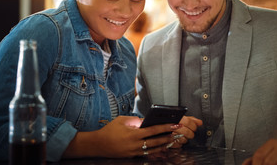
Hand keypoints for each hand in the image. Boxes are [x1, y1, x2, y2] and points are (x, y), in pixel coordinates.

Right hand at [64, 116, 180, 157]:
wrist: (98, 145)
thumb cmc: (110, 130)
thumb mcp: (122, 121)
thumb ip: (136, 120)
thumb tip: (148, 120)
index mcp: (133, 134)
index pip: (153, 130)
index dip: (165, 127)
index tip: (175, 124)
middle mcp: (135, 144)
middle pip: (156, 141)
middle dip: (169, 136)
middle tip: (179, 132)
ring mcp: (134, 152)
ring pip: (154, 149)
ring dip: (165, 144)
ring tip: (174, 139)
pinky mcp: (133, 156)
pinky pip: (147, 153)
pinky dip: (156, 150)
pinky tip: (163, 146)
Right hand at [170, 116, 202, 147]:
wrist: (156, 127)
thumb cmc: (169, 122)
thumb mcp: (179, 118)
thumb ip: (190, 119)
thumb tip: (200, 122)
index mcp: (175, 118)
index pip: (188, 121)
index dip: (193, 125)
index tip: (194, 127)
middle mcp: (171, 126)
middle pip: (186, 132)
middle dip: (190, 134)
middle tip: (190, 133)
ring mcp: (169, 135)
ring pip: (183, 139)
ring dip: (185, 139)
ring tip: (182, 136)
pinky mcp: (167, 143)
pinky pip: (178, 145)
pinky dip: (179, 143)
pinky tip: (177, 139)